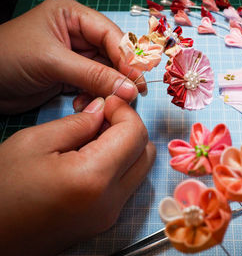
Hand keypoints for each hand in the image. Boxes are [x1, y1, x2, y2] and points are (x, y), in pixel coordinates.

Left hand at [0, 0, 145, 113]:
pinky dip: (93, 96)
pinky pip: (93, 85)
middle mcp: (77, 34)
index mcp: (72, 16)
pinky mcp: (70, 76)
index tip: (137, 81)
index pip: (111, 35)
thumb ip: (94, 75)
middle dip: (119, 76)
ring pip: (105, 73)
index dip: (127, 58)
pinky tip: (83, 103)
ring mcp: (75, 56)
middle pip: (112, 55)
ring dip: (106, 89)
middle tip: (131, 96)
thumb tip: (130, 89)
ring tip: (104, 103)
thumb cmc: (8, 59)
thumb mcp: (53, 62)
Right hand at [0, 96, 155, 254]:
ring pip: (139, 169)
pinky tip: (91, 157)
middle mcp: (110, 201)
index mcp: (93, 179)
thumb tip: (103, 110)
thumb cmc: (3, 189)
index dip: (125, 112)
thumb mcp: (34, 143)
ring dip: (126, 147)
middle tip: (103, 118)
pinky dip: (118, 165)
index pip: (135, 135)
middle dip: (130, 129)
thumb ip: (77, 123)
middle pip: (146, 153)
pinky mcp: (104, 220)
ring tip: (94, 137)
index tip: (108, 103)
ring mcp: (109, 215)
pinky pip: (126, 185)